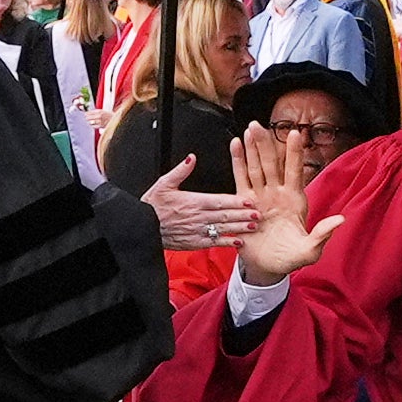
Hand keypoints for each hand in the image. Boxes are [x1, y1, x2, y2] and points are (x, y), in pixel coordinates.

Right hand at [140, 155, 257, 250]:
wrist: (142, 228)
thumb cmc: (152, 206)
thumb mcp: (163, 183)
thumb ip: (180, 171)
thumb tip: (192, 158)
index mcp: (192, 201)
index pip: (219, 201)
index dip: (235, 201)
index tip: (249, 201)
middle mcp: (197, 217)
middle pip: (225, 215)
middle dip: (243, 214)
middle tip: (259, 213)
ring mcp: (197, 231)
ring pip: (223, 229)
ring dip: (239, 228)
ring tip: (254, 226)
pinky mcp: (194, 243)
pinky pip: (214, 243)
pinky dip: (227, 243)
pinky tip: (239, 243)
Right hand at [229, 123, 344, 286]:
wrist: (267, 268)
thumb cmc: (291, 258)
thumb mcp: (310, 250)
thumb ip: (323, 234)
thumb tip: (340, 220)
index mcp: (295, 200)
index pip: (295, 171)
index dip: (294, 152)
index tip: (296, 132)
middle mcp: (277, 193)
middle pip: (272, 163)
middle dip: (267, 143)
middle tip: (260, 123)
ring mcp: (260, 196)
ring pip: (256, 166)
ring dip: (252, 147)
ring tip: (250, 127)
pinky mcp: (243, 202)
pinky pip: (240, 178)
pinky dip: (238, 161)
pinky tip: (235, 144)